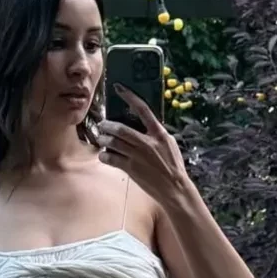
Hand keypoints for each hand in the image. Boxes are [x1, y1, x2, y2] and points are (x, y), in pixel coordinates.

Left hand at [94, 86, 187, 203]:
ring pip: (113, 142)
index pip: (143, 109)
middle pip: (120, 128)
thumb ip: (157, 133)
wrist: (174, 188)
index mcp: (159, 134)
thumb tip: (144, 123)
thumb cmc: (173, 166)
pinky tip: (104, 155)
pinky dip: (104, 155)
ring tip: (102, 139)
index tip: (119, 88)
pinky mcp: (131, 169)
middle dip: (107, 125)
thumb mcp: (169, 144)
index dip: (129, 97)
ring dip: (104, 139)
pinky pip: (111, 158)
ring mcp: (137, 156)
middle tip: (102, 125)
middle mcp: (147, 143)